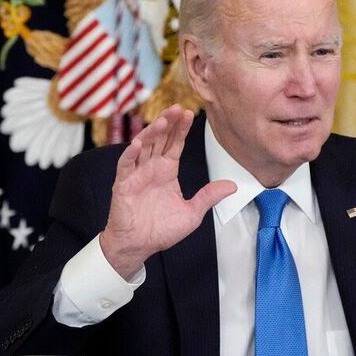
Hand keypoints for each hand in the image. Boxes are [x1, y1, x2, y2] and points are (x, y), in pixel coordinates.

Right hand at [99, 105, 236, 278]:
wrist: (138, 246)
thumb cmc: (161, 231)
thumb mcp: (192, 213)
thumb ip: (209, 197)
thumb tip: (232, 186)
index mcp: (167, 172)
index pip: (175, 144)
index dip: (181, 129)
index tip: (189, 114)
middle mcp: (152, 169)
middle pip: (160, 139)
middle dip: (168, 123)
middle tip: (177, 108)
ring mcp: (136, 175)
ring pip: (143, 147)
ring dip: (151, 133)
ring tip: (162, 120)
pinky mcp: (123, 185)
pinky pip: (126, 165)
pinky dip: (131, 154)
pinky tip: (138, 143)